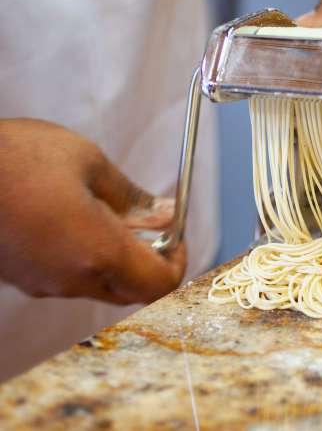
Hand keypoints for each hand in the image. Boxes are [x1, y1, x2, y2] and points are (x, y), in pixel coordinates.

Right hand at [0, 119, 185, 304]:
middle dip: (151, 258)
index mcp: (97, 252)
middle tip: (150, 221)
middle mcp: (71, 279)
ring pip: (101, 284)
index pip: (160, 283)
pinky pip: (70, 277)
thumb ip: (133, 197)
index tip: (177, 233)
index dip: (179, 260)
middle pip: (133, 289)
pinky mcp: (21, 278)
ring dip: (119, 256)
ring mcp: (42, 284)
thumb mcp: (88, 162)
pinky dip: (88, 257)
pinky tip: (77, 219)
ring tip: (109, 211)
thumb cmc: (15, 158)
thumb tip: (165, 213)